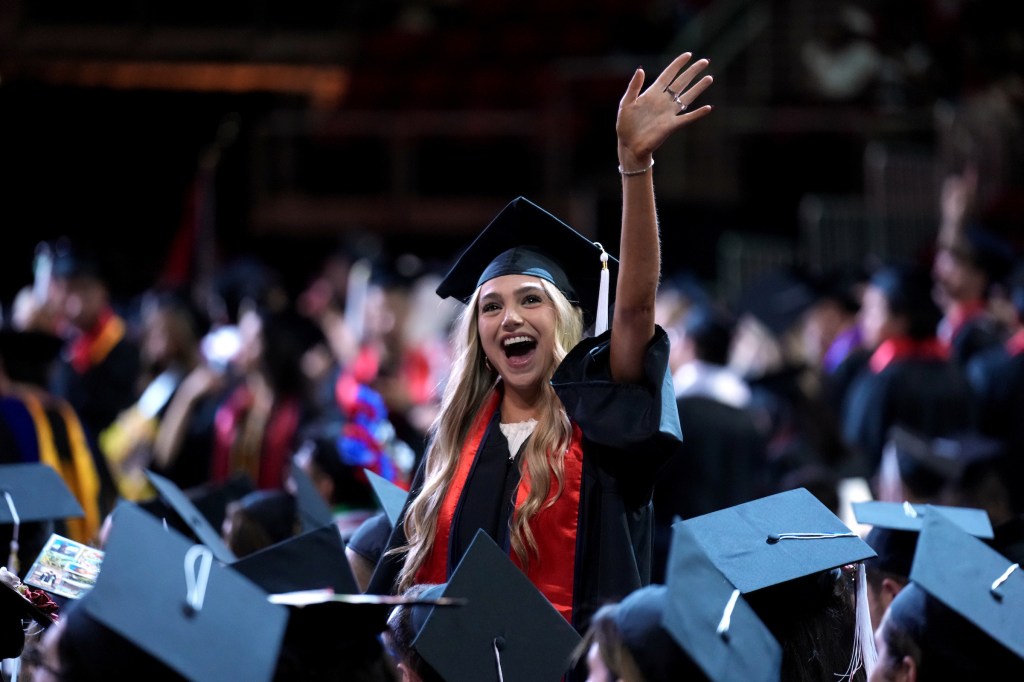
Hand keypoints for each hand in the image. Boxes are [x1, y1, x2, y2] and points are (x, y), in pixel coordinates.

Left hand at [616, 52, 713, 168]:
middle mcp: (663, 101)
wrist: (629, 145)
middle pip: (681, 83)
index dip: (677, 65)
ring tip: (709, 78)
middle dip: (692, 72)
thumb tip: (641, 69)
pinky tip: (708, 108)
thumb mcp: (626, 103)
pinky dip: (697, 114)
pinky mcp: (671, 126)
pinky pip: (687, 118)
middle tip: (705, 62)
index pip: (668, 75)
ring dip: (698, 88)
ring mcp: (669, 113)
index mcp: (652, 94)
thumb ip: (634, 87)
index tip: (688, 55)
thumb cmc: (625, 124)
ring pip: (687, 97)